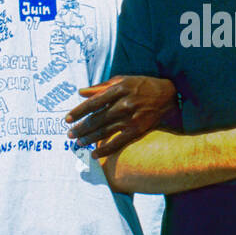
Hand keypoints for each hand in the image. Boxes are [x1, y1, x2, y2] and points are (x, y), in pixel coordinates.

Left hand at [64, 76, 178, 158]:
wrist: (169, 95)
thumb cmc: (143, 85)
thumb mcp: (122, 80)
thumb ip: (100, 87)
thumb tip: (81, 92)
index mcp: (118, 89)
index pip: (92, 102)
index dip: (78, 112)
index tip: (67, 119)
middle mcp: (123, 104)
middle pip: (96, 119)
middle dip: (81, 128)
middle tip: (70, 134)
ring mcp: (131, 118)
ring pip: (104, 131)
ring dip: (89, 139)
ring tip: (78, 143)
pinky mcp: (138, 129)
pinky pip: (118, 142)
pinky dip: (105, 150)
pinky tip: (94, 154)